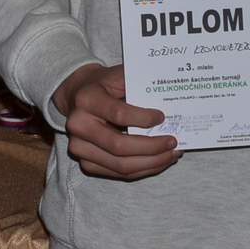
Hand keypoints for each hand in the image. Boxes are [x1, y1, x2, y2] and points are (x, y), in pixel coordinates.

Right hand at [51, 63, 179, 179]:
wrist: (77, 97)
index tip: (162, 117)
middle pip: (119, 146)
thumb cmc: (102, 85)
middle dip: (151, 147)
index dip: (144, 118)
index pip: (119, 114)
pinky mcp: (86, 163)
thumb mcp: (117, 75)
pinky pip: (119, 173)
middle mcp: (78, 125)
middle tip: (172, 142)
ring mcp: (80, 147)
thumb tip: (168, 95)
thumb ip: (138, 81)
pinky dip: (143, 170)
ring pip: (121, 165)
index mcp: (86, 100)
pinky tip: (158, 161)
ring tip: (171, 154)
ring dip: (152, 163)